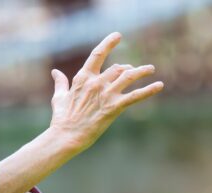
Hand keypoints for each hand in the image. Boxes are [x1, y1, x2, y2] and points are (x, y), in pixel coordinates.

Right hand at [50, 32, 163, 151]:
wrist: (66, 135)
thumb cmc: (62, 118)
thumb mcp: (59, 97)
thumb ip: (60, 83)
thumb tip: (54, 71)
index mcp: (83, 78)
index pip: (97, 54)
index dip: (109, 43)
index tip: (118, 36)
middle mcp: (96, 82)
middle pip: (118, 68)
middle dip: (128, 67)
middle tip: (134, 70)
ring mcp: (106, 94)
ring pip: (129, 77)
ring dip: (142, 71)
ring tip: (150, 69)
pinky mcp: (114, 107)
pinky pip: (135, 96)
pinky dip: (148, 90)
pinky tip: (159, 85)